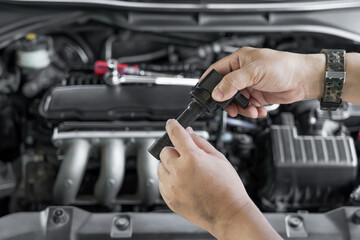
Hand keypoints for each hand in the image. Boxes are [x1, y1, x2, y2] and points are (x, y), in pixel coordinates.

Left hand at [157, 119, 280, 239]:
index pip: (176, 134)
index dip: (172, 126)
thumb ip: (201, 143)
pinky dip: (168, 180)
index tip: (171, 124)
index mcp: (192, 158)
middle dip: (174, 150)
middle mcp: (179, 172)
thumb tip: (189, 133)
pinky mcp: (169, 199)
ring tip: (185, 172)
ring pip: (160, 167)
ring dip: (169, 165)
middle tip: (185, 155)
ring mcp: (172, 187)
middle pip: (164, 151)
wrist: (229, 214)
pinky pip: (161, 183)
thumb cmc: (228, 188)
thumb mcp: (219, 158)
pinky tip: (183, 183)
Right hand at [201, 47, 325, 117]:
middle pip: (224, 90)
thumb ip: (233, 82)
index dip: (208, 82)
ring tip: (249, 109)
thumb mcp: (255, 72)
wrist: (304, 80)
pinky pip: (246, 107)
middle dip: (227, 101)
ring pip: (235, 101)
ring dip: (240, 109)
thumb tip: (217, 93)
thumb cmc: (285, 67)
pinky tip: (258, 110)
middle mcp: (242, 73)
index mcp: (239, 60)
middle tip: (230, 107)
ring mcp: (249, 85)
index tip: (204, 94)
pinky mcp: (257, 96)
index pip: (216, 71)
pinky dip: (250, 111)